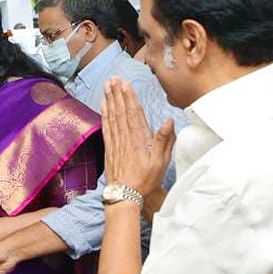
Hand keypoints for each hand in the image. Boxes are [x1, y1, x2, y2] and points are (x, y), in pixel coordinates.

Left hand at [102, 77, 175, 196]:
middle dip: (117, 93)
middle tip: (113, 78)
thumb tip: (169, 120)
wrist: (124, 195)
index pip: (134, 113)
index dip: (129, 97)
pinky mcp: (109, 148)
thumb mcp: (161, 161)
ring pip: (112, 116)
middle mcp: (126, 137)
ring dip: (110, 100)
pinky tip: (103, 105)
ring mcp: (116, 142)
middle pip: (121, 111)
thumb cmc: (145, 179)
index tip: (126, 83)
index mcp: (139, 139)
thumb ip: (165, 140)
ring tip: (107, 86)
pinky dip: (104, 114)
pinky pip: (106, 127)